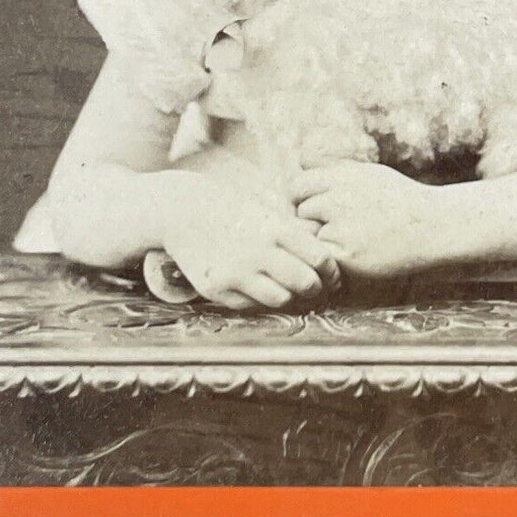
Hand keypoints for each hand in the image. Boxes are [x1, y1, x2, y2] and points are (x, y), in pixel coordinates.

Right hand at [161, 172, 340, 309]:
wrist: (184, 211)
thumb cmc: (234, 211)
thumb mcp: (268, 214)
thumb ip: (297, 235)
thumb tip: (329, 263)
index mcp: (276, 228)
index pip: (321, 258)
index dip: (332, 272)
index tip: (332, 276)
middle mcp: (258, 251)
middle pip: (306, 283)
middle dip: (316, 289)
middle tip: (316, 289)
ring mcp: (236, 272)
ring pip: (281, 299)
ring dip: (289, 297)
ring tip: (287, 288)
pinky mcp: (217, 288)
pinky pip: (251, 305)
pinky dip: (259, 299)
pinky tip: (256, 286)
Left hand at [294, 160, 443, 279]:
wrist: (434, 225)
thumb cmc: (401, 200)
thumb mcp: (369, 174)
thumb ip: (337, 171)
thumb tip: (303, 162)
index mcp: (344, 176)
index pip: (299, 185)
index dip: (304, 197)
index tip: (316, 207)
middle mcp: (339, 199)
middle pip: (303, 211)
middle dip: (313, 220)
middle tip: (336, 227)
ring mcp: (342, 227)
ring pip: (312, 236)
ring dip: (324, 239)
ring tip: (349, 240)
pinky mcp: (348, 254)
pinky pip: (325, 257)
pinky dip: (335, 258)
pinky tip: (355, 253)